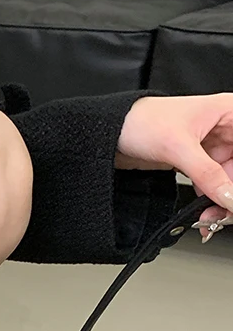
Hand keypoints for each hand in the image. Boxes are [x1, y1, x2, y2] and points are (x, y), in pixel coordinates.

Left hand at [116, 94, 232, 240]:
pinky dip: (211, 201)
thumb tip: (230, 198)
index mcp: (229, 111)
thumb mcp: (178, 147)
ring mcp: (211, 147)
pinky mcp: (197, 162)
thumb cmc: (141, 121)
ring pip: (229, 180)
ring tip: (211, 219)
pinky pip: (214, 185)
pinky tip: (205, 215)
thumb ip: (208, 174)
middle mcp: (225, 128)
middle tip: (224, 213)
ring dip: (222, 202)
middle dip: (231, 192)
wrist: (110, 132)